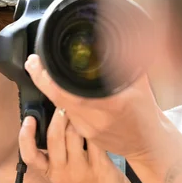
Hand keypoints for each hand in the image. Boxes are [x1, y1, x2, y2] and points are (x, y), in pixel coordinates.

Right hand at [19, 107, 136, 182]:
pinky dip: (95, 127)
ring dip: (78, 117)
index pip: (30, 155)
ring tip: (83, 108)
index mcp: (51, 174)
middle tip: (64, 102)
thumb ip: (59, 156)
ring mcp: (81, 170)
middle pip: (53, 137)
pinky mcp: (100, 166)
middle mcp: (62, 172)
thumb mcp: (66, 178)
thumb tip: (56, 124)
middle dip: (58, 115)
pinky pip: (94, 139)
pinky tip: (98, 121)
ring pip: (74, 134)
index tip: (28, 119)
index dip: (25, 136)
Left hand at [24, 54, 175, 162]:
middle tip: (33, 62)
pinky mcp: (85, 135)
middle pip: (58, 99)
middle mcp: (95, 119)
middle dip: (42, 80)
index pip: (68, 91)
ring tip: (44, 73)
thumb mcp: (139, 83)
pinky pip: (68, 115)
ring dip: (51, 90)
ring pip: (60, 107)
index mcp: (110, 104)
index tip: (36, 62)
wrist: (148, 143)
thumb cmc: (146, 112)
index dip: (47, 78)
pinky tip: (62, 90)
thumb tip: (116, 39)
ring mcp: (88, 130)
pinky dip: (63, 101)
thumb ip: (125, 62)